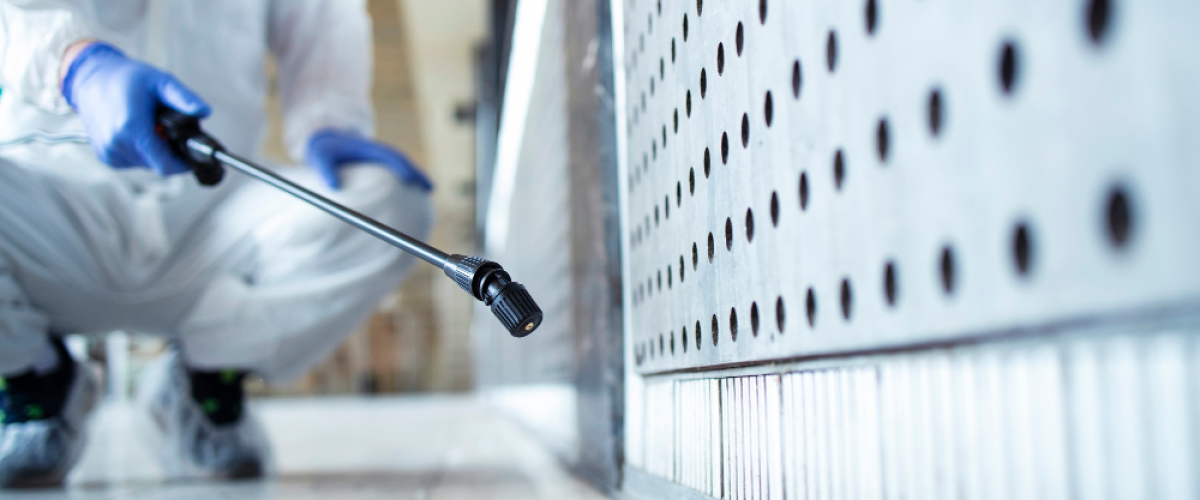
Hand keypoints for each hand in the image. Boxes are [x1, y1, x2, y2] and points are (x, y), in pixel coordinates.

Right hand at [61, 42, 210, 175]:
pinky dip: (140, 150)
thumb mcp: (160, 81)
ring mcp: (109, 152)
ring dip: (154, 150)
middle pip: (158, 164)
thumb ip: (183, 98)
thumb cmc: (125, 78)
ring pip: (146, 163)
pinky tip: (137, 131)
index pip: (166, 164)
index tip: (191, 153)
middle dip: (169, 151)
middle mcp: (116, 144)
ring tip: (150, 126)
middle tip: (168, 129)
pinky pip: (133, 161)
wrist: (90, 78)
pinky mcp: (105, 155)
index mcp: (131, 128)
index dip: (184, 162)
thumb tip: (204, 111)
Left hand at [306, 129, 432, 191]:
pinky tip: (414, 194)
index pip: (389, 156)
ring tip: (428, 191)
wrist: (326, 140)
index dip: (400, 166)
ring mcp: (380, 160)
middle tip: (429, 188)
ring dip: (416, 178)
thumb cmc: (323, 149)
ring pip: (403, 167)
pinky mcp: (379, 167)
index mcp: (368, 148)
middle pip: (403, 162)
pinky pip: (397, 173)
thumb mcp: (318, 154)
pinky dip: (408, 180)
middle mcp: (378, 153)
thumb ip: (324, 168)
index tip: (408, 178)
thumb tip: (332, 185)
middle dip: (416, 173)